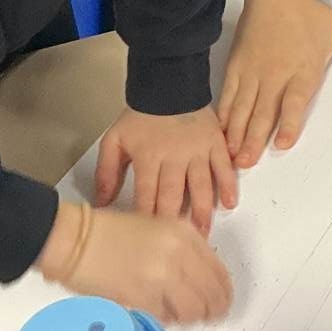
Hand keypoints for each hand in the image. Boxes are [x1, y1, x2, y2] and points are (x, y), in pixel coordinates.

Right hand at [40, 202, 232, 323]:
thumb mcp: (157, 229)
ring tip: (182, 316)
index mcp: (184, 234)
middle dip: (214, 310)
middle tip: (209, 317)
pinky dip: (167, 320)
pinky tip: (160, 313)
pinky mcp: (144, 298)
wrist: (76, 241)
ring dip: (191, 318)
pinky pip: (167, 318)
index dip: (223, 292)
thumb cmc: (110, 234)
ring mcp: (163, 277)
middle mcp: (179, 253)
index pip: (219, 271)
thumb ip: (184, 250)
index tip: (222, 301)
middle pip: (212, 294)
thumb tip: (201, 279)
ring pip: (194, 311)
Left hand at [95, 105, 236, 234]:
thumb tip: (102, 203)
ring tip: (204, 235)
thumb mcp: (114, 139)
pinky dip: (228, 185)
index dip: (147, 218)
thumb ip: (107, 172)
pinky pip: (224, 167)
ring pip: (201, 186)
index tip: (148, 241)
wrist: (168, 83)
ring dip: (203, 212)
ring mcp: (197, 151)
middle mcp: (174, 157)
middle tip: (178, 247)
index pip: (147, 194)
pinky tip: (229, 203)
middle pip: (174, 195)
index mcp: (148, 157)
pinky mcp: (215, 143)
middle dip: (175, 223)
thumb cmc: (141, 115)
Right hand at [219, 0, 331, 165]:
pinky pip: (228, 94)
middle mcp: (276, 74)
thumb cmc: (309, 13)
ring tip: (232, 155)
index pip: (293, 101)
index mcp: (303, 69)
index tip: (282, 143)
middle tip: (247, 163)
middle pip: (263, 111)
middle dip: (254, 139)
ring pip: (242, 107)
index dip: (287, 123)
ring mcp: (253, 71)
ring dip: (236, 133)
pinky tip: (219, 132)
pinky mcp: (237, 65)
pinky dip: (223, 114)